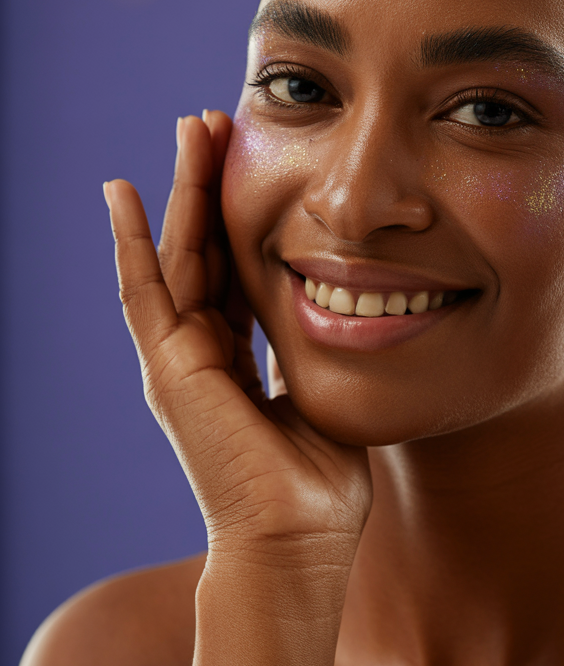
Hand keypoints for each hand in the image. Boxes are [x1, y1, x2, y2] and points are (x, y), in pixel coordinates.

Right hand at [103, 112, 371, 562]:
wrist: (297, 543)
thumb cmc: (319, 485)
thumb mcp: (319, 394)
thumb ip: (308, 351)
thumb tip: (338, 311)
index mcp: (235, 361)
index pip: (233, 271)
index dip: (240, 216)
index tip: (253, 161)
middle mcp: (200, 355)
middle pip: (201, 251)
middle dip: (209, 185)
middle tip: (215, 123)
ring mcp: (178, 362)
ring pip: (176, 256)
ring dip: (182, 191)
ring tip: (190, 130)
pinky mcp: (168, 369)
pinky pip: (145, 292)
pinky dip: (132, 242)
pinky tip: (124, 192)